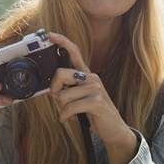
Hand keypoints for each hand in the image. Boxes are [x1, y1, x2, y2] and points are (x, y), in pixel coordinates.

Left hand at [47, 33, 133, 148]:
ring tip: (68, 112)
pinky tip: (67, 119)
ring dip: (61, 108)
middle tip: (57, 100)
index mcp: (86, 74)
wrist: (113, 128)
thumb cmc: (93, 112)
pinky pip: (70, 107)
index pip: (74, 52)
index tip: (50, 35)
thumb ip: (69, 88)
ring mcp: (95, 88)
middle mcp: (91, 77)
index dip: (62, 41)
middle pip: (60, 73)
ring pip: (63, 95)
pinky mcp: (97, 101)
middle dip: (53, 89)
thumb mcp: (80, 97)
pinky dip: (64, 116)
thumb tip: (51, 87)